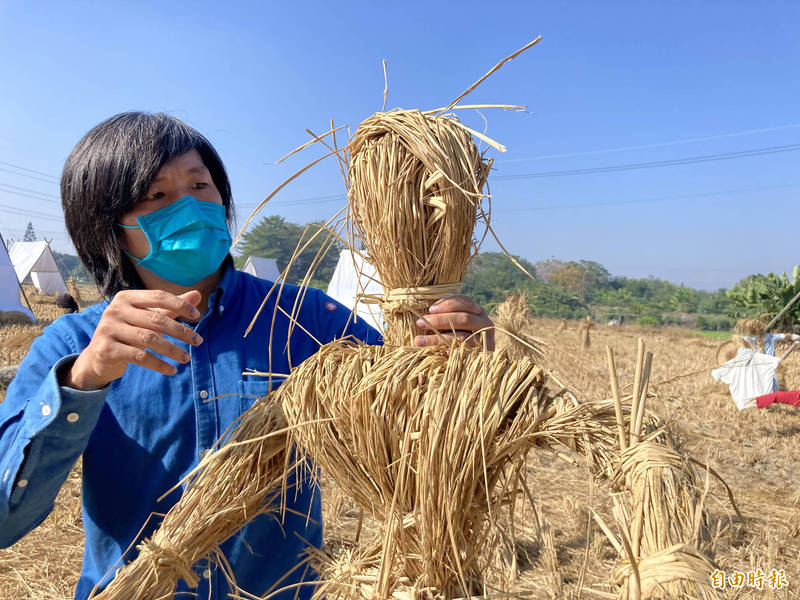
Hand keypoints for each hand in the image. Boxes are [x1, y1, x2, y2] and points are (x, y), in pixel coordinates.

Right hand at [63, 290, 204, 389]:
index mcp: (126, 298)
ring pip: (149, 339)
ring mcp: (109, 329)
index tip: (198, 316)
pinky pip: (140, 357)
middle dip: (181, 331)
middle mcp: (115, 310)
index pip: (158, 296)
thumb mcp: (148, 317)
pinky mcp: (107, 349)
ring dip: (172, 350)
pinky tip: (171, 370)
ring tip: (187, 358)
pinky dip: (159, 364)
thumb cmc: (128, 332)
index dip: (180, 305)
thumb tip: (197, 294)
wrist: (98, 357)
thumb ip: (171, 307)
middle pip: (156, 319)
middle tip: (198, 341)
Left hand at [413, 295, 494, 349]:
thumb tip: (425, 311)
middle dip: (440, 320)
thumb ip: (443, 315)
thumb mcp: (451, 323)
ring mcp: (486, 340)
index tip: (430, 309)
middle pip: (464, 318)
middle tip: (420, 323)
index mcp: (478, 311)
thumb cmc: (455, 337)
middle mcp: (485, 324)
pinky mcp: (482, 356)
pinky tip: (436, 353)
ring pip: (462, 337)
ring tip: (419, 341)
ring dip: (438, 338)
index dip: (447, 304)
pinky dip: (449, 352)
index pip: (465, 302)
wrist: (473, 365)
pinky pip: (464, 353)